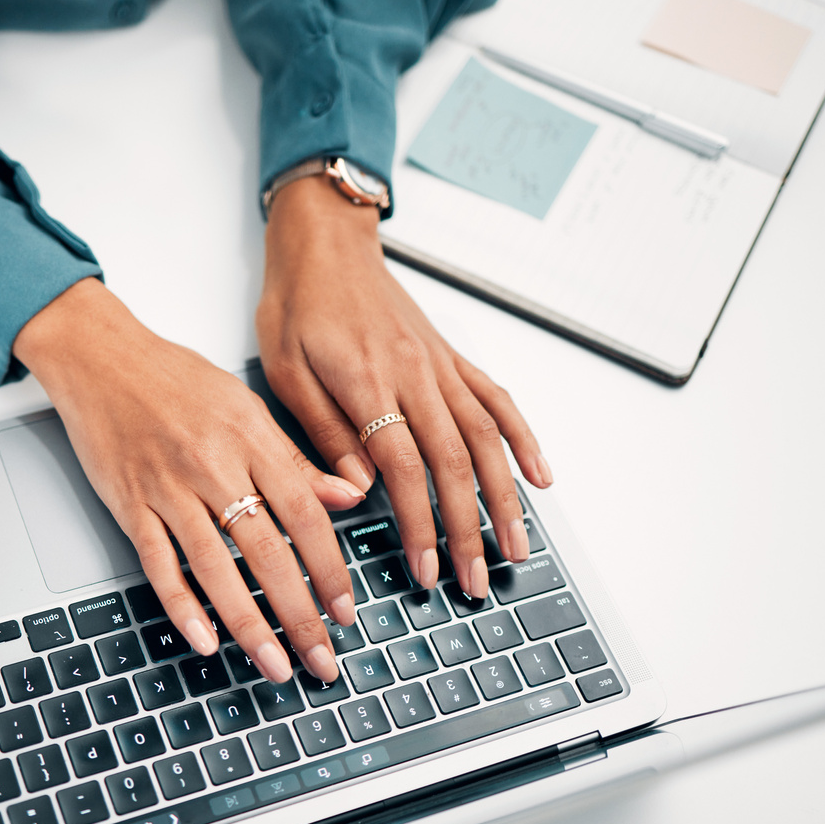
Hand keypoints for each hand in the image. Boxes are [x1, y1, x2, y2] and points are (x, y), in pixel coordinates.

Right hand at [13, 277, 364, 684]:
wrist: (100, 356)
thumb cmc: (174, 377)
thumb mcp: (247, 406)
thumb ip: (295, 458)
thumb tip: (349, 496)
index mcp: (251, 437)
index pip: (305, 514)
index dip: (330, 567)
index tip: (346, 609)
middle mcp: (213, 464)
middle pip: (268, 551)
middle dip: (300, 613)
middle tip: (322, 659)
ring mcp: (168, 487)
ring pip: (217, 567)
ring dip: (250, 625)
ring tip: (275, 665)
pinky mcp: (129, 503)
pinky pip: (158, 563)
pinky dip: (182, 605)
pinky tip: (204, 639)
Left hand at [258, 175, 552, 599]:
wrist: (325, 243)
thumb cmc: (297, 304)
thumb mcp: (284, 370)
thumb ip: (324, 430)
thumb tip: (359, 489)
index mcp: (369, 382)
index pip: (404, 468)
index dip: (420, 524)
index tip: (426, 569)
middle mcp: (415, 375)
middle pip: (455, 463)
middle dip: (470, 529)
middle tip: (476, 580)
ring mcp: (439, 366)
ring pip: (486, 438)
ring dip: (505, 498)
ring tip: (516, 547)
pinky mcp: (450, 357)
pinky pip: (496, 399)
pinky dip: (523, 438)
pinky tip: (539, 476)